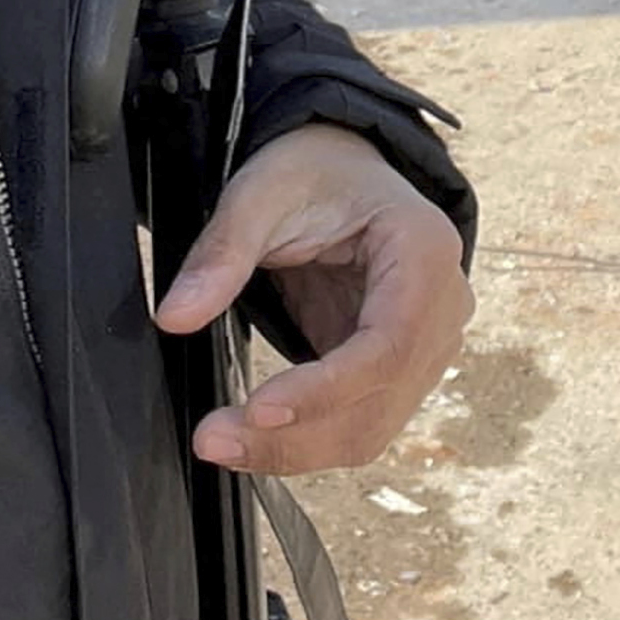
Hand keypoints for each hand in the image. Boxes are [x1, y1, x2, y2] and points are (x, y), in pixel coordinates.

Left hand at [153, 123, 471, 476]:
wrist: (339, 169)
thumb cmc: (312, 172)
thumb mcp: (261, 193)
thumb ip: (222, 253)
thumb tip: (175, 317)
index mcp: (424, 250)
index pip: (388, 344)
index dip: (326, 389)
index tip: (258, 411)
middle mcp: (443, 306)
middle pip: (381, 399)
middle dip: (298, 435)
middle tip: (213, 439)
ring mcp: (426, 344)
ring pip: (372, 427)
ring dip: (298, 450)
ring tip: (221, 442)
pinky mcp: (394, 371)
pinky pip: (357, 423)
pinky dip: (305, 441)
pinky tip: (251, 436)